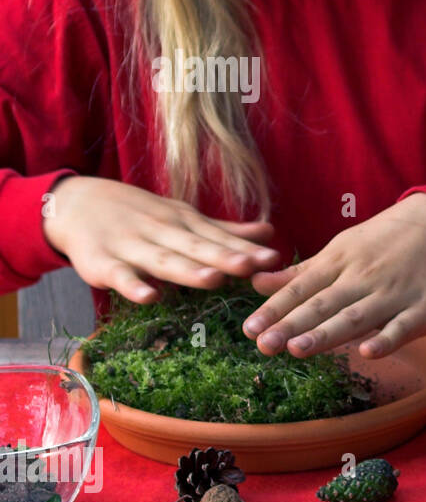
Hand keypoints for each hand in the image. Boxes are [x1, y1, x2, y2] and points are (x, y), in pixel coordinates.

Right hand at [41, 175, 281, 300]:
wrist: (76, 204)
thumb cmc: (141, 216)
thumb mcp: (184, 217)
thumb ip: (225, 231)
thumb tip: (269, 232)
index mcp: (184, 223)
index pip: (218, 237)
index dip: (245, 249)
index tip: (273, 259)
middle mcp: (162, 232)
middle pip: (196, 247)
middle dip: (225, 256)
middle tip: (254, 266)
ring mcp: (132, 247)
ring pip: (163, 260)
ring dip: (187, 270)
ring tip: (214, 280)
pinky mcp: (103, 263)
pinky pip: (120, 276)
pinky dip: (133, 286)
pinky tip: (150, 297)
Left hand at [240, 194, 425, 358]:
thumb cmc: (383, 241)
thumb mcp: (340, 249)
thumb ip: (300, 273)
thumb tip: (255, 283)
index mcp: (340, 262)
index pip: (302, 288)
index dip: (276, 308)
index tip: (250, 329)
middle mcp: (363, 278)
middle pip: (324, 304)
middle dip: (292, 325)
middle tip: (264, 345)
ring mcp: (393, 294)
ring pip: (356, 317)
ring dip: (327, 334)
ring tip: (298, 348)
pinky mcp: (423, 309)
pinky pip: (402, 327)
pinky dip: (386, 340)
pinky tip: (367, 354)